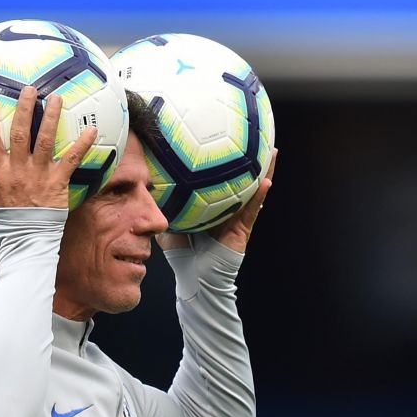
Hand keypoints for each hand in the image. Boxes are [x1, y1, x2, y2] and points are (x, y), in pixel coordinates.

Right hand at [0, 86, 97, 222]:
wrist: (27, 242)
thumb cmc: (3, 225)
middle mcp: (19, 170)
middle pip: (19, 133)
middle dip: (23, 109)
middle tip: (29, 89)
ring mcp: (40, 175)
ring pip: (44, 140)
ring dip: (50, 117)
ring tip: (56, 98)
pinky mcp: (58, 183)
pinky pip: (71, 160)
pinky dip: (82, 144)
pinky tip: (92, 130)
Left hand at [156, 148, 277, 252]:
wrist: (195, 280)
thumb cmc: (182, 255)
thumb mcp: (169, 223)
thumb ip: (161, 206)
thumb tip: (146, 184)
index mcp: (211, 205)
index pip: (217, 178)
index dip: (221, 160)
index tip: (223, 138)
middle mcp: (227, 208)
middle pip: (238, 179)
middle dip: (247, 159)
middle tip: (254, 136)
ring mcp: (237, 218)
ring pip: (252, 190)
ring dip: (263, 172)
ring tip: (270, 151)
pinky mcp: (242, 230)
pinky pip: (252, 211)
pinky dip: (259, 197)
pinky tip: (266, 182)